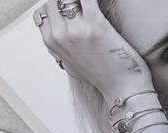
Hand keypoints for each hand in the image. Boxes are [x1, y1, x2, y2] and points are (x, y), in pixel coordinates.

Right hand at [37, 0, 153, 100]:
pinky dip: (91, 0)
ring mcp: (76, 30)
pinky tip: (97, 4)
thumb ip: (61, 47)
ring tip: (90, 10)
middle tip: (82, 11)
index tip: (69, 12)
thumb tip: (58, 31)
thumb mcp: (71, 64)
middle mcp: (60, 36)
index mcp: (52, 43)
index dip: (57, 9)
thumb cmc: (102, 77)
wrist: (123, 90)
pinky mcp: (95, 24)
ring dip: (79, 2)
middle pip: (54, 2)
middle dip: (67, 3)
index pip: (44, 12)